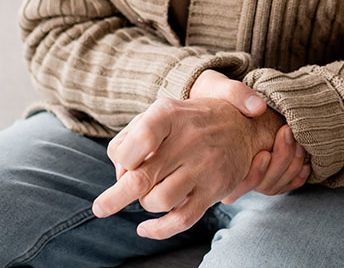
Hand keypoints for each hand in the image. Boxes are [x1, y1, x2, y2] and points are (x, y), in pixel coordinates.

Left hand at [92, 95, 278, 239]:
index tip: (125, 161)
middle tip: (100, 208)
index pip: (136, 141)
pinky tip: (145, 228)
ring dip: (145, 203)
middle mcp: (188, 139)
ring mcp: (204, 165)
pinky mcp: (214, 188)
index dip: (122, 158)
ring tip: (148, 194)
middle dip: (115, 198)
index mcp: (170, 114)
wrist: (243, 124)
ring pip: (158, 201)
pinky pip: (182, 219)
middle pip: (142, 178)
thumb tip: (120, 174)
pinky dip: (158, 230)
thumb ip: (133, 136)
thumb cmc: (190, 120)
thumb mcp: (162, 112)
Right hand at [189, 70, 310, 202]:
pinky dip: (297, 176)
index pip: (236, 187)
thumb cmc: (216, 93)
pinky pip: (283, 183)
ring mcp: (249, 172)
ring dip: (291, 166)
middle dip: (280, 162)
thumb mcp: (221, 88)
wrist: (219, 95)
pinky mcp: (264, 168)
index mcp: (215, 163)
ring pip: (275, 185)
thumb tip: (258, 108)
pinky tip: (306, 163)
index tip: (265, 152)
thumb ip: (237, 95)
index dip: (255, 175)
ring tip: (298, 141)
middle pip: (262, 186)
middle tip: (288, 132)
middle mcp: (232, 174)